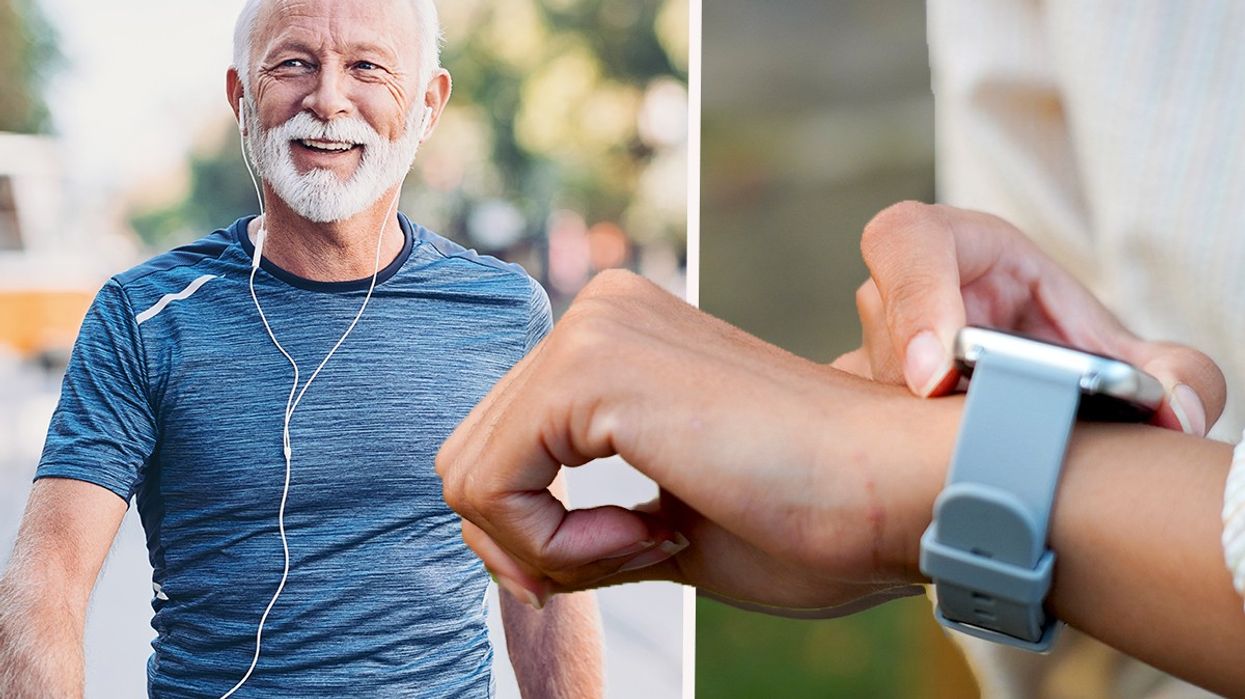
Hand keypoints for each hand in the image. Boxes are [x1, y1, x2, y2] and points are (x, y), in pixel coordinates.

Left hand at [436, 271, 955, 610]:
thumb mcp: (670, 528)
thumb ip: (585, 526)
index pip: (504, 450)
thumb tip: (510, 555)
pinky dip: (551, 545)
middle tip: (637, 554)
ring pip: (469, 476)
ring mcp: (591, 329)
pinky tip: (650, 535)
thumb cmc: (817, 515)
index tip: (631, 553)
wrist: (910, 489)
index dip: (538, 537)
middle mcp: (596, 312)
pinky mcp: (591, 367)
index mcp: (617, 337)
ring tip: (655, 540)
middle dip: (532, 543)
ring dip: (549, 546)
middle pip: (472, 460)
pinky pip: (488, 486)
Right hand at [832, 201, 1225, 434]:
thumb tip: (1178, 415)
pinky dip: (897, 464)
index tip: (936, 376)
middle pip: (888, 339)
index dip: (918, 302)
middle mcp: (890, 293)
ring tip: (979, 464)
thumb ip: (1171, 370)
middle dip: (928, 396)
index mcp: (947, 242)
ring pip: (868, 395)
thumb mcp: (1113, 340)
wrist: (1017, 363)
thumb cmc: (1052, 337)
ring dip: (919, 436)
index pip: (907, 243)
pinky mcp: (852, 404)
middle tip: (975, 442)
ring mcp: (865, 350)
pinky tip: (945, 486)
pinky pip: (858, 435)